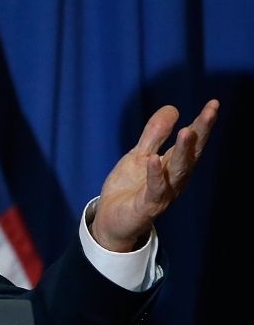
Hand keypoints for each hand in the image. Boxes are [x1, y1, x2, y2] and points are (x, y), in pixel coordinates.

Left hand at [92, 99, 219, 251]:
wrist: (111, 219)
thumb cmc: (130, 187)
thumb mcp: (139, 155)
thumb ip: (154, 134)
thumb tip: (173, 109)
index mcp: (173, 165)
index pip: (192, 142)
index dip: (202, 123)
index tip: (213, 104)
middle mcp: (174, 179)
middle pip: (191, 153)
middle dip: (201, 132)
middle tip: (210, 112)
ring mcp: (163, 193)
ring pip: (178, 170)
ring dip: (184, 151)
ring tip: (188, 130)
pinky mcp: (148, 205)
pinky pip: (154, 189)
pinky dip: (155, 174)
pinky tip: (154, 159)